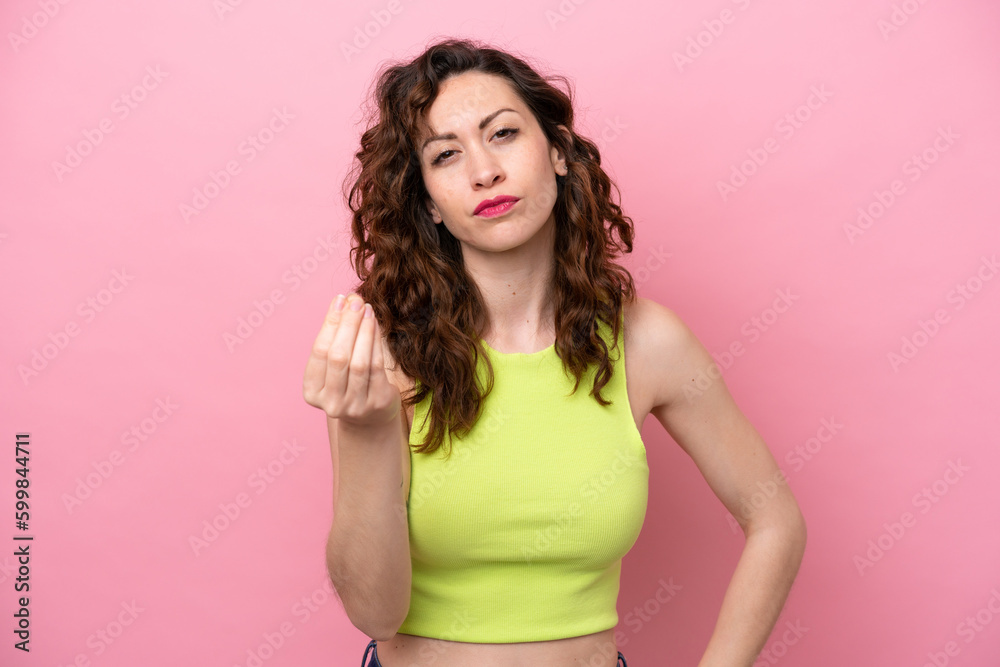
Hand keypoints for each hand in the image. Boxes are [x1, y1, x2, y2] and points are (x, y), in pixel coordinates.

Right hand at [302, 293, 400, 427]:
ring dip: (364, 331)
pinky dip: (376, 343)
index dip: (330, 324)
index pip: (320, 352)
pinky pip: (377, 367)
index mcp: (312, 392)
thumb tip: (345, 300)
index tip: (339, 300)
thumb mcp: (335, 363)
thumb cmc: (348, 380)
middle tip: (356, 302)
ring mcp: (355, 406)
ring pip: (359, 362)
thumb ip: (336, 335)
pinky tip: (375, 325)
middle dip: (348, 325)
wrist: (370, 416)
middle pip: (338, 357)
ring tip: (368, 310)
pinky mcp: (377, 403)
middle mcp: (331, 402)